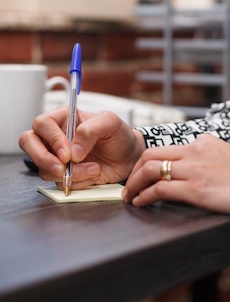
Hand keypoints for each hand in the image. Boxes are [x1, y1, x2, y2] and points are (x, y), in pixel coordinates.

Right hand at [19, 108, 144, 188]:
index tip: (67, 152)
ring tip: (95, 168)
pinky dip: (78, 182)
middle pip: (29, 142)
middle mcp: (55, 137)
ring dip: (70, 173)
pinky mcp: (63, 175)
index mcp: (64, 118)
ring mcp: (57, 157)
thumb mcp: (111, 123)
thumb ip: (92, 129)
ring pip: (44, 168)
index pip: (42, 124)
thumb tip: (73, 150)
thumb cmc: (119, 135)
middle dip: (43, 158)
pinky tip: (94, 174)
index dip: (51, 138)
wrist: (129, 157)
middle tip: (61, 168)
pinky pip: (58, 183)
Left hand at [122, 134, 229, 220]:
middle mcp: (196, 150)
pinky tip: (140, 204)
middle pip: (152, 154)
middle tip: (129, 186)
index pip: (168, 148)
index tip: (142, 174)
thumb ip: (209, 160)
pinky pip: (160, 190)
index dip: (149, 162)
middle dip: (135, 170)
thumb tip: (194, 174)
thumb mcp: (229, 159)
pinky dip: (145, 196)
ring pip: (151, 169)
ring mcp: (195, 169)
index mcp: (205, 141)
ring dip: (135, 184)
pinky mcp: (196, 189)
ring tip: (129, 197)